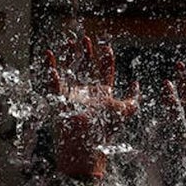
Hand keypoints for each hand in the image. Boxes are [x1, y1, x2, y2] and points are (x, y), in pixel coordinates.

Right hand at [46, 37, 138, 178]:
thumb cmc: (106, 130)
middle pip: (87, 67)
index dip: (106, 59)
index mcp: (103, 94)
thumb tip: (136, 83)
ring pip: (71, 69)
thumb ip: (133, 99)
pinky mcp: (60, 99)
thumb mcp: (125, 112)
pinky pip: (53, 80)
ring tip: (69, 40)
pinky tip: (49, 53)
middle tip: (86, 39)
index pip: (105, 72)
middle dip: (87, 53)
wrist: (86, 146)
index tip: (106, 46)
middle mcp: (88, 93)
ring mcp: (73, 95)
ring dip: (70, 55)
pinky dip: (50, 66)